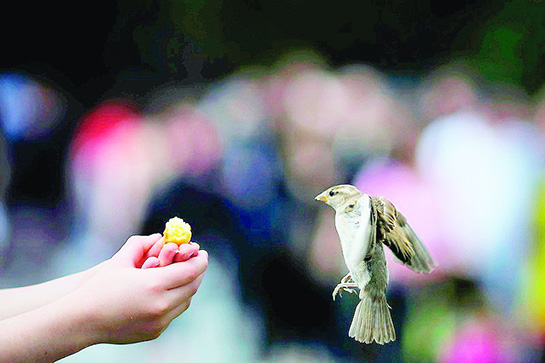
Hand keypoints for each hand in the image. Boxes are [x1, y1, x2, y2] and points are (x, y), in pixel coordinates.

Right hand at [70, 234, 208, 343]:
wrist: (83, 320)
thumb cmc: (100, 286)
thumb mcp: (120, 260)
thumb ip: (141, 244)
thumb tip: (160, 236)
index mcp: (154, 284)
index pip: (190, 271)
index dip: (199, 261)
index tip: (202, 252)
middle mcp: (160, 305)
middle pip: (192, 286)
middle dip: (197, 272)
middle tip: (197, 262)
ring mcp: (159, 321)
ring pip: (185, 301)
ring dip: (188, 287)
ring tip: (185, 275)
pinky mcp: (155, 332)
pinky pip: (174, 313)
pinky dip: (177, 300)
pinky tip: (171, 291)